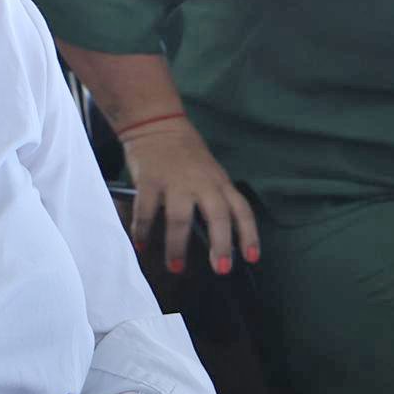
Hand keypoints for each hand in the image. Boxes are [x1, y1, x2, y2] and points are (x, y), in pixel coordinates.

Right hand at [122, 118, 259, 275]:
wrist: (156, 124)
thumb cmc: (186, 153)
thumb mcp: (209, 173)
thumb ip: (214, 198)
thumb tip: (218, 237)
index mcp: (219, 182)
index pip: (241, 210)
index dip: (249, 235)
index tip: (252, 259)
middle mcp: (202, 183)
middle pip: (217, 216)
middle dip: (221, 245)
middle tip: (222, 270)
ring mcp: (175, 182)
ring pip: (180, 218)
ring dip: (177, 246)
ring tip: (175, 267)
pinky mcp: (150, 181)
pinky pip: (147, 211)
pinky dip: (143, 231)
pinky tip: (142, 246)